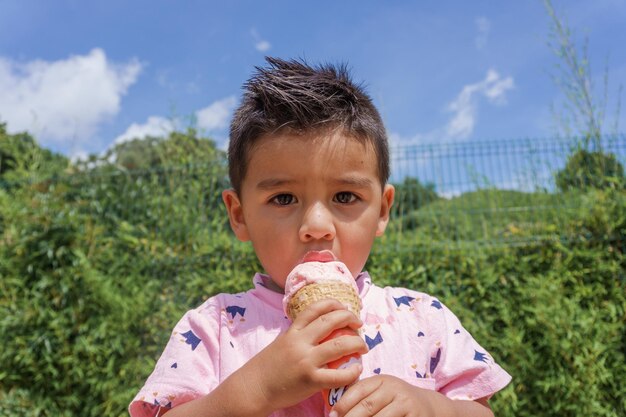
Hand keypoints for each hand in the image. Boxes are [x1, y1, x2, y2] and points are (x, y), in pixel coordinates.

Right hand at [241, 298, 367, 412]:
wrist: (252, 389)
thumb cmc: (267, 368)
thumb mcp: (281, 343)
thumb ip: (299, 336)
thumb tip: (318, 331)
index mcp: (292, 331)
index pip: (315, 308)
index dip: (334, 304)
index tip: (344, 307)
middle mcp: (299, 342)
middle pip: (331, 321)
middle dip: (350, 318)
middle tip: (359, 323)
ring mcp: (305, 360)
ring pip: (339, 344)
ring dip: (357, 343)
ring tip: (363, 346)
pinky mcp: (310, 380)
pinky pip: (338, 375)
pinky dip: (352, 371)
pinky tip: (356, 370)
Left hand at [330, 374, 435, 416]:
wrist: (428, 406)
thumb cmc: (396, 400)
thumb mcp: (382, 391)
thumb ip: (363, 395)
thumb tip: (334, 411)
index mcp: (382, 380)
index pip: (358, 390)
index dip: (342, 404)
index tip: (332, 416)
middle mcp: (395, 389)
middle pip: (367, 407)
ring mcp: (406, 403)